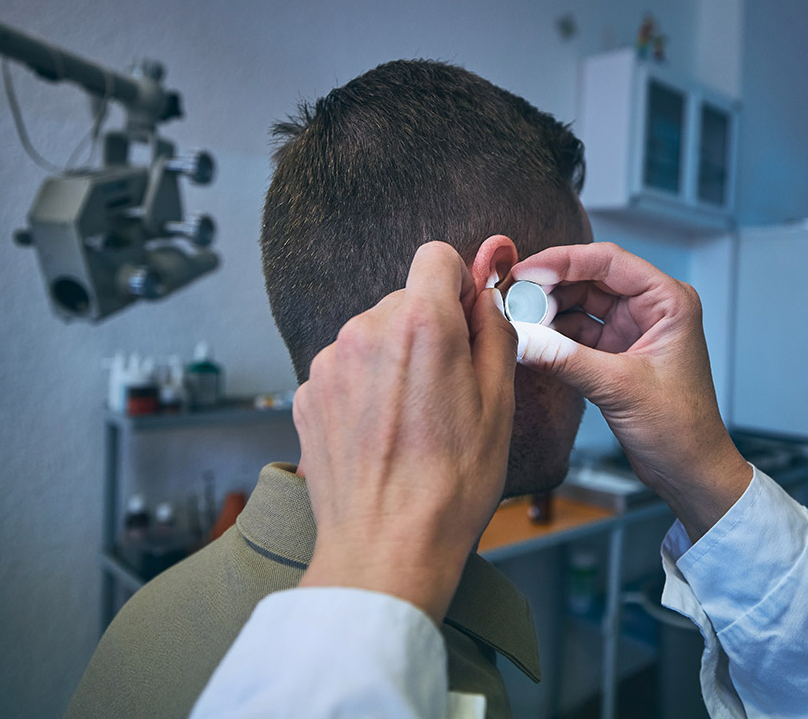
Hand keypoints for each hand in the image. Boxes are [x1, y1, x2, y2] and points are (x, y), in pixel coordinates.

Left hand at [295, 242, 517, 622]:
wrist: (385, 551)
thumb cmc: (449, 488)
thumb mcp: (499, 405)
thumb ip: (495, 334)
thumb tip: (485, 301)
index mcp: (422, 325)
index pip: (436, 257)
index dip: (457, 285)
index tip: (467, 319)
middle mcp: (365, 331)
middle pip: (405, 300)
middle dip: (429, 330)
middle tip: (448, 388)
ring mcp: (330, 364)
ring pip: (373, 335)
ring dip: (394, 360)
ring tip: (414, 421)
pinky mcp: (308, 395)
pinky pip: (346, 369)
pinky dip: (366, 389)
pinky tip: (383, 434)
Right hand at [510, 243, 751, 540]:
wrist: (689, 471)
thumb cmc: (679, 428)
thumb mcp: (618, 387)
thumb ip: (565, 359)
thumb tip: (519, 336)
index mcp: (668, 301)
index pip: (608, 261)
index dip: (562, 261)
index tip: (525, 271)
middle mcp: (651, 308)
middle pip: (589, 278)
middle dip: (549, 286)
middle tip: (511, 296)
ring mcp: (632, 330)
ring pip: (580, 305)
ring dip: (548, 310)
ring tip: (515, 318)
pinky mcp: (616, 353)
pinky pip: (577, 333)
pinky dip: (553, 335)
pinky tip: (529, 339)